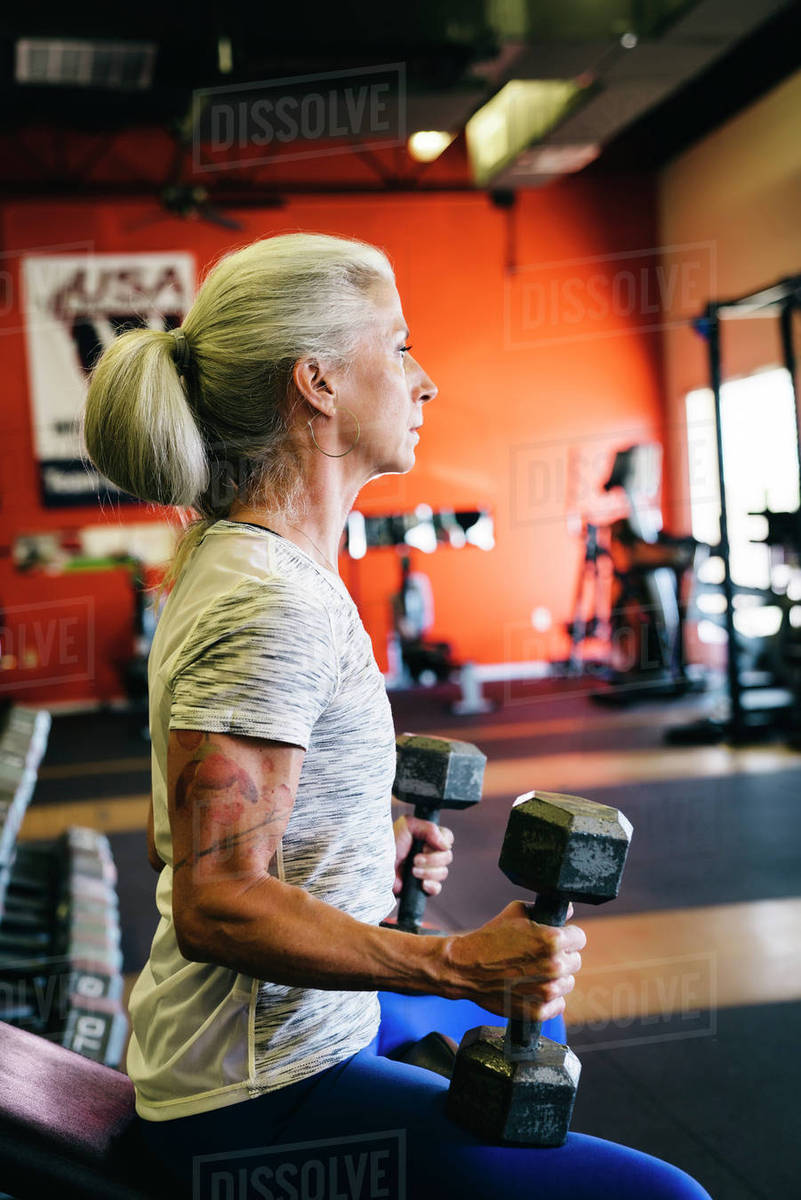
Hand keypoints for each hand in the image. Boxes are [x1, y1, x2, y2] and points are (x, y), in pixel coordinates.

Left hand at [393, 815, 453, 896]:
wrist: (375, 866)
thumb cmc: (387, 843)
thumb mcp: (407, 826)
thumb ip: (429, 828)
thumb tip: (446, 845)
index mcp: (428, 838)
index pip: (448, 838)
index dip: (441, 843)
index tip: (426, 845)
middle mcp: (430, 854)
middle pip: (447, 857)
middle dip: (432, 859)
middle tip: (414, 859)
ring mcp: (427, 870)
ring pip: (443, 873)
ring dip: (428, 872)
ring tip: (412, 870)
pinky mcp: (422, 886)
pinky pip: (437, 888)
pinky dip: (430, 886)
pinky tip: (421, 884)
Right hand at [440, 901, 585, 1023]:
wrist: (465, 966)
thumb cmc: (490, 936)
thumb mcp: (517, 911)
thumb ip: (544, 910)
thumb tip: (568, 910)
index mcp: (552, 939)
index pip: (579, 938)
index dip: (569, 937)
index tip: (560, 939)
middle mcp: (554, 966)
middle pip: (575, 961)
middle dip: (562, 957)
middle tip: (542, 956)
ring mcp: (546, 991)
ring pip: (567, 983)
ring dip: (556, 978)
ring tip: (535, 973)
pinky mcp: (538, 1011)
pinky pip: (558, 1005)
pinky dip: (549, 999)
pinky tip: (533, 989)